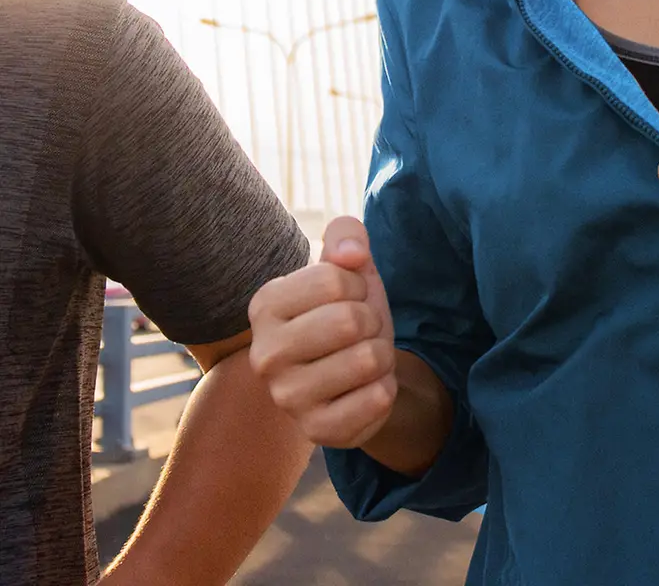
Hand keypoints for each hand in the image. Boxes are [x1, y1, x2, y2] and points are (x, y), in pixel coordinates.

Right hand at [248, 217, 396, 447]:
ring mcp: (286, 399)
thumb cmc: (349, 309)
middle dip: (371, 321)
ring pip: (368, 359)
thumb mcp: (350, 264)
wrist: (359, 372)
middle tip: (359, 332)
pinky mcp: (316, 432)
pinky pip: (376, 399)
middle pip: (350, 321)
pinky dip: (384, 389)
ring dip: (380, 354)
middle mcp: (264, 355)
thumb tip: (352, 254)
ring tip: (362, 359)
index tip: (348, 298)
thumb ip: (347, 236)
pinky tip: (364, 389)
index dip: (357, 285)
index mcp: (265, 305)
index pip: (335, 280)